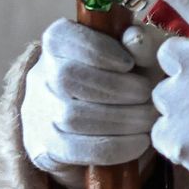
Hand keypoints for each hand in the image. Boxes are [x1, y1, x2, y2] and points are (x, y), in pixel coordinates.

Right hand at [21, 16, 163, 188]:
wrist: (108, 124)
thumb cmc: (127, 78)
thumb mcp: (142, 56)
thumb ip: (143, 43)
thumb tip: (135, 39)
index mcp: (58, 43)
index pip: (61, 38)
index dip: (96, 50)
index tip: (128, 63)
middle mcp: (41, 77)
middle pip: (67, 78)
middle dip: (115, 88)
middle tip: (147, 94)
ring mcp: (39, 114)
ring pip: (71, 116)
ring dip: (120, 119)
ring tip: (148, 118)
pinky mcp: (46, 148)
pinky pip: (75, 150)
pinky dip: (114, 147)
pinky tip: (140, 141)